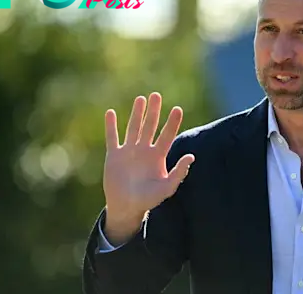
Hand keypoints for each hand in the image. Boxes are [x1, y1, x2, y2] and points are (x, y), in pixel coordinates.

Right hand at [103, 92, 194, 223]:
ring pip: (133, 128)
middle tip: (156, 95)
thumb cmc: (149, 199)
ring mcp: (129, 151)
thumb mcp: (167, 188)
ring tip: (141, 99)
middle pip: (150, 126)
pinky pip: (112, 137)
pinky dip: (111, 126)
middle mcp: (144, 150)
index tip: (177, 109)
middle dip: (153, 111)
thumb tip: (191, 157)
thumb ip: (179, 173)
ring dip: (137, 114)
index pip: (167, 135)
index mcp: (158, 156)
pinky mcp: (114, 155)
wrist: (126, 207)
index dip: (172, 122)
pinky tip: (111, 113)